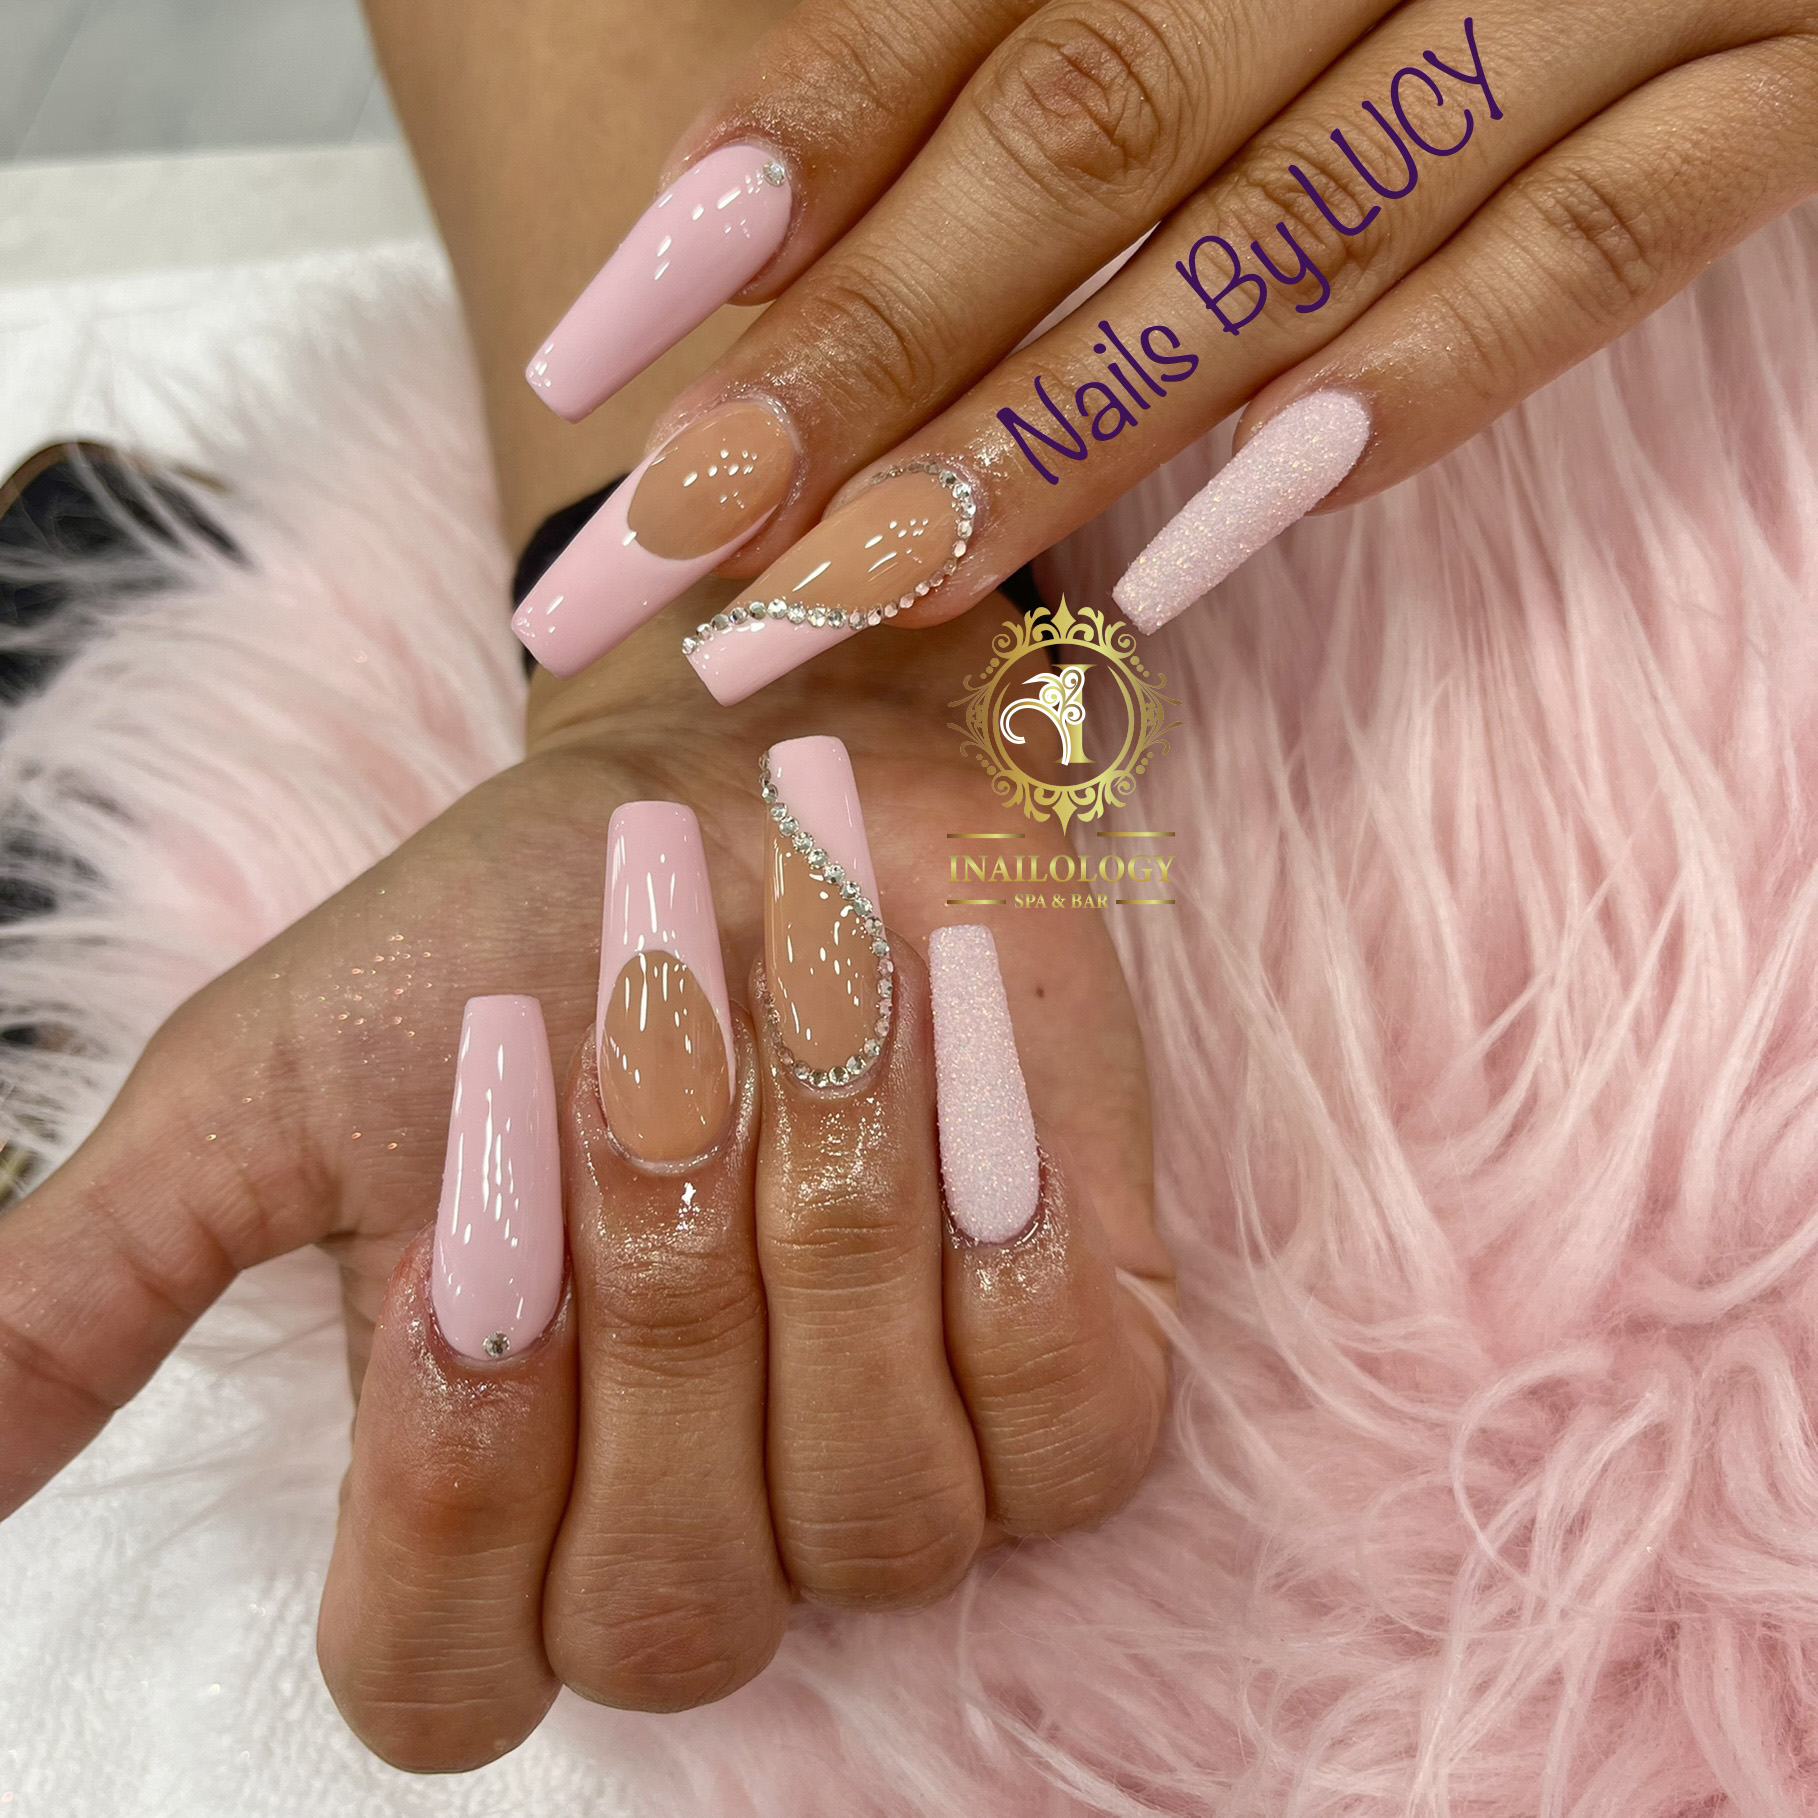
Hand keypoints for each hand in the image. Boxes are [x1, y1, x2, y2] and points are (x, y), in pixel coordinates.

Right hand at [0, 593, 1170, 1761]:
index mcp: (500, 1510)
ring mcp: (907, 1476)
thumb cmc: (514, 933)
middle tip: (650, 1041)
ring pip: (883, 1525)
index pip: (444, 1684)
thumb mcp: (272, 1092)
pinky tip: (953, 1062)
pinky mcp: (1074, 1388)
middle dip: (656, 1298)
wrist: (747, 790)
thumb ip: (82, 1294)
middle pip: (677, 1616)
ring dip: (828, 1227)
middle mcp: (706, 1531)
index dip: (454, 1465)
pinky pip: (1071, 1429)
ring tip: (801, 1003)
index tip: (472, 1208)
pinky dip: (1008, 1231)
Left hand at [511, 0, 1817, 691]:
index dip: (777, 175)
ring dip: (1058, 440)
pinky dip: (1406, 397)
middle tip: (663, 560)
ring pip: (1291, 233)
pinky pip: (1586, 260)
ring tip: (852, 601)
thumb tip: (785, 212)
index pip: (968, 5)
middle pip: (1083, 139)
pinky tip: (1196, 555)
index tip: (601, 362)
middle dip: (856, 368)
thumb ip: (1035, 18)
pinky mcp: (1787, 87)